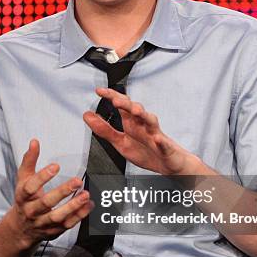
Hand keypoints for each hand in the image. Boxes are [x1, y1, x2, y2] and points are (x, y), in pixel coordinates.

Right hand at [7, 139, 92, 249]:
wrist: (21, 228)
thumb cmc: (24, 199)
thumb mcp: (23, 179)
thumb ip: (29, 160)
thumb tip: (34, 142)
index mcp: (24, 196)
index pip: (30, 187)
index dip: (42, 177)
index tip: (56, 166)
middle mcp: (32, 211)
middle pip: (46, 203)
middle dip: (62, 192)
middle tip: (77, 181)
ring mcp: (43, 223)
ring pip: (58, 217)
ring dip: (73, 206)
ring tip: (85, 195)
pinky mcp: (54, 230)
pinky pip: (68, 224)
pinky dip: (80, 215)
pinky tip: (88, 204)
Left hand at [83, 88, 208, 175]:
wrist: (168, 165)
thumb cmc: (146, 152)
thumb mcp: (120, 142)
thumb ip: (104, 130)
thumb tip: (88, 116)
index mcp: (132, 123)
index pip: (122, 105)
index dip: (111, 97)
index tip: (99, 91)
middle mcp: (143, 125)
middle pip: (135, 110)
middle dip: (126, 104)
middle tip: (116, 101)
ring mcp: (155, 135)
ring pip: (151, 121)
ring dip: (144, 115)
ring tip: (136, 111)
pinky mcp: (165, 148)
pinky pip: (163, 144)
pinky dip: (160, 142)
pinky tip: (157, 139)